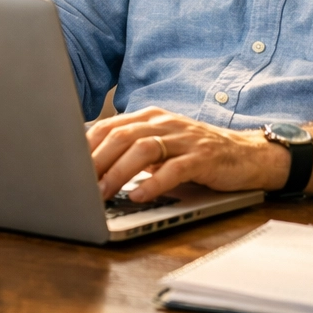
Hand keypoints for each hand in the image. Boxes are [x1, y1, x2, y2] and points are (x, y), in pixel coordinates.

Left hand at [86, 107, 290, 201]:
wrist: (245, 154)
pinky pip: (174, 168)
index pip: (109, 125)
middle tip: (79, 185)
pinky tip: (140, 195)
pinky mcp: (203, 157)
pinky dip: (154, 183)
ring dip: (119, 173)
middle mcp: (164, 122)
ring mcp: (184, 138)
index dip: (86, 146)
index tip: (67, 166)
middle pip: (122, 135)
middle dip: (97, 161)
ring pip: (144, 149)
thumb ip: (131, 149)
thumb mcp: (161, 146)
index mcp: (150, 117)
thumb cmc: (195, 153)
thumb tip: (90, 167)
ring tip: (103, 194)